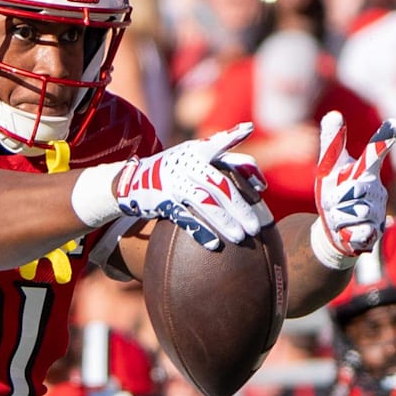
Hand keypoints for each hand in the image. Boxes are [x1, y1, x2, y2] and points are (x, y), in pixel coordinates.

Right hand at [115, 123, 270, 249]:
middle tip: (257, 228)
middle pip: (221, 185)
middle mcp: (188, 164)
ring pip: (204, 202)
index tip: (262, 188)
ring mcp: (174, 182)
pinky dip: (199, 231)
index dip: (247, 169)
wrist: (133, 178)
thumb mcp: (195, 157)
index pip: (229, 155)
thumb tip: (261, 184)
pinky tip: (214, 244)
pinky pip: (183, 217)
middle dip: (241, 207)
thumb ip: (225, 163)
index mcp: (199, 151)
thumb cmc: (175, 169)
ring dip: (224, 220)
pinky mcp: (162, 200)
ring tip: (241, 237)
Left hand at [314, 111, 395, 256]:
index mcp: (366, 170)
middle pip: (354, 188)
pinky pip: (355, 230)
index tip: (395, 123)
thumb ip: (332, 142)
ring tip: (337, 215)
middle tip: (333, 200)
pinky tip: (345, 229)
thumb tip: (334, 114)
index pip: (375, 152)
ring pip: (351, 211)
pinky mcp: (374, 232)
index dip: (384, 137)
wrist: (335, 227)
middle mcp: (376, 189)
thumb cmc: (334, 189)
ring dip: (336, 215)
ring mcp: (377, 211)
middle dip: (337, 196)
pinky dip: (344, 231)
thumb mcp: (328, 167)